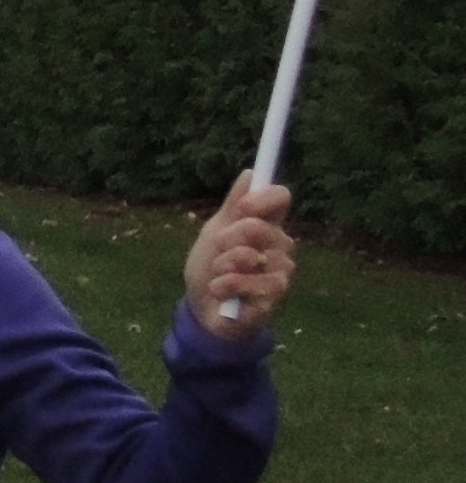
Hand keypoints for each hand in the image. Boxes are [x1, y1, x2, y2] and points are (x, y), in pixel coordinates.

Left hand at [185, 171, 295, 339]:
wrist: (202, 308)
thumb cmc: (210, 267)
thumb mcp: (214, 231)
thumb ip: (233, 206)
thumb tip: (250, 174)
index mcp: (267, 225)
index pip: (280, 198)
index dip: (260, 199)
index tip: (242, 207)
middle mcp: (280, 246)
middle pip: (259, 226)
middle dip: (227, 238)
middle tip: (218, 251)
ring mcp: (281, 272)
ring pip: (252, 256)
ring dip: (223, 265)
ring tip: (218, 274)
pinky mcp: (274, 297)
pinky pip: (252, 283)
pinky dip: (227, 285)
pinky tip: (221, 290)